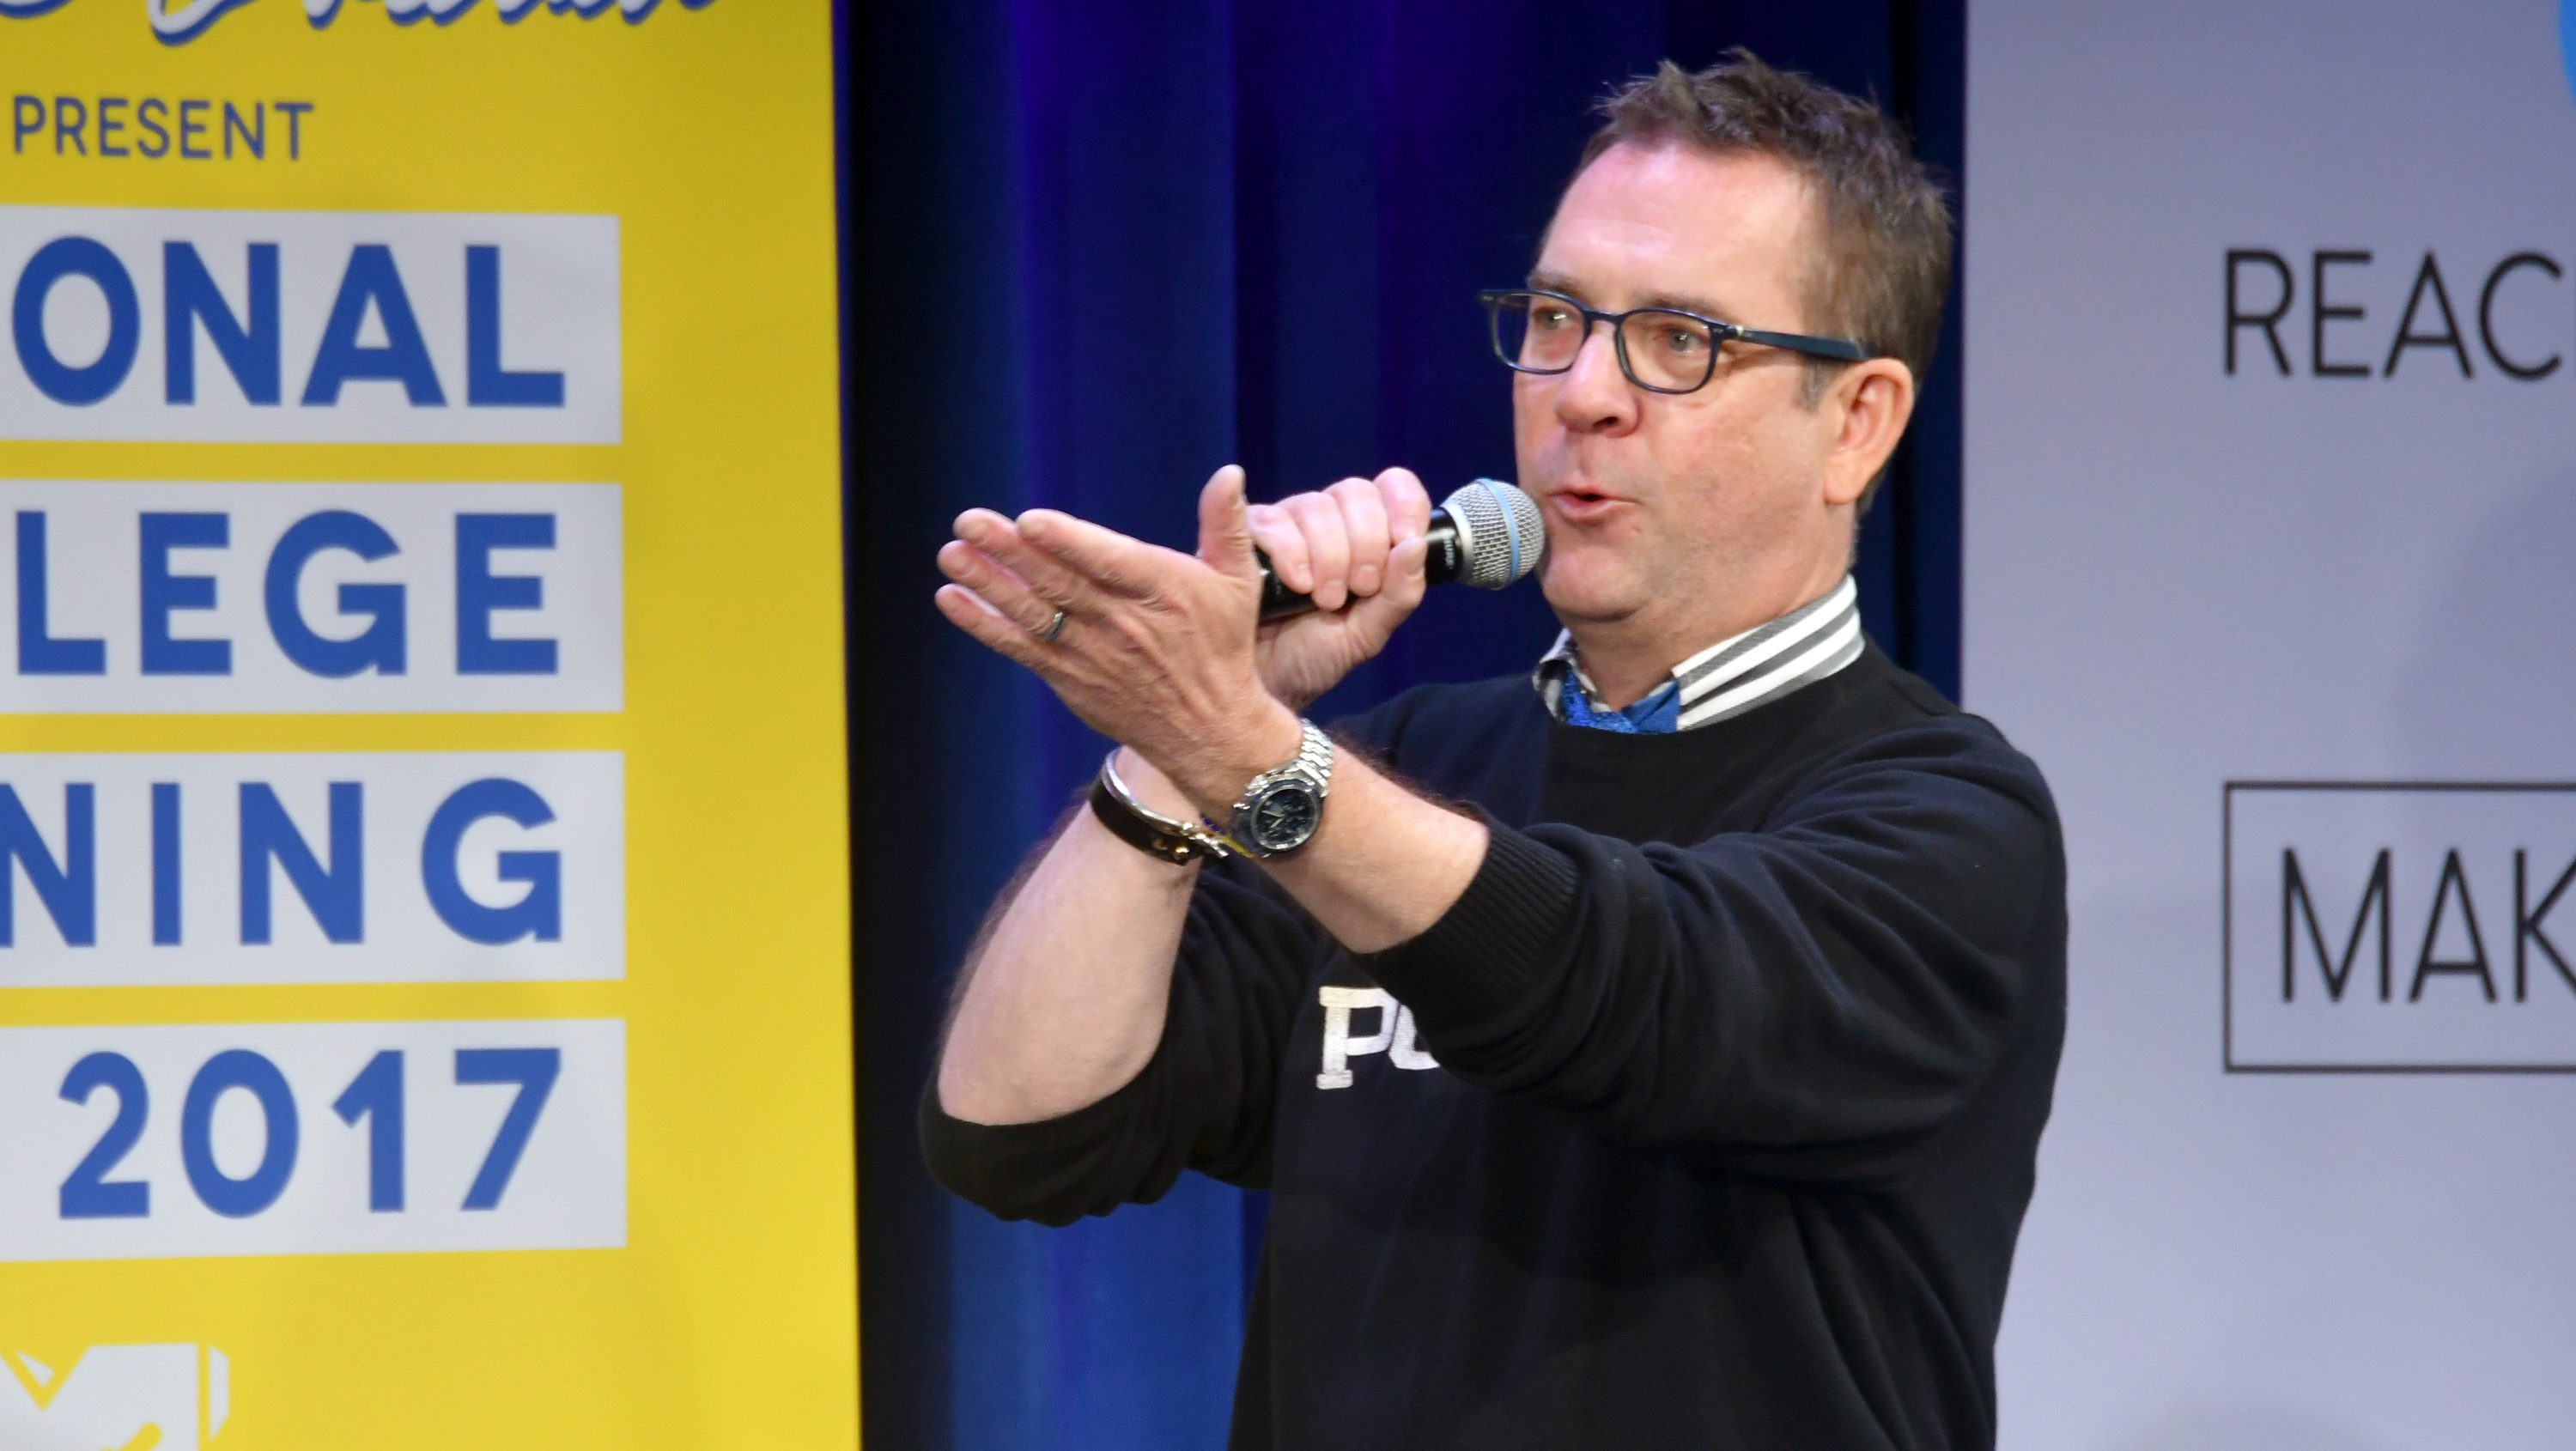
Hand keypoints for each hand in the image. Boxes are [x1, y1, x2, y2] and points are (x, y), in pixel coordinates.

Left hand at [934, 465, 1304, 813]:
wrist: (1209, 731)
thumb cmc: (1220, 646)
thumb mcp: (1238, 582)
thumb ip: (1226, 524)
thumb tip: (1230, 472)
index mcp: (1164, 592)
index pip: (1110, 563)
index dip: (1069, 542)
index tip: (1030, 521)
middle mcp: (1124, 624)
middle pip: (1059, 584)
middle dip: (1010, 552)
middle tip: (969, 520)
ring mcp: (1091, 654)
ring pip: (1033, 614)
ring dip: (988, 584)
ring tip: (951, 553)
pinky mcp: (1069, 678)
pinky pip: (1020, 649)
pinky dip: (985, 625)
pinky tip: (951, 598)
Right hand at [1245, 468, 1434, 710]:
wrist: (1264, 687)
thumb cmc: (1314, 657)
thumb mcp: (1368, 634)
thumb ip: (1399, 594)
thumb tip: (1415, 545)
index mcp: (1365, 535)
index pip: (1392, 487)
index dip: (1404, 504)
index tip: (1406, 539)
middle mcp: (1326, 521)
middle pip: (1355, 492)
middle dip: (1366, 542)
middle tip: (1360, 589)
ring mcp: (1285, 523)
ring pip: (1316, 505)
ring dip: (1329, 556)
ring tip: (1323, 600)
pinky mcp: (1246, 534)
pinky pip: (1273, 520)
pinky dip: (1291, 552)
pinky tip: (1297, 586)